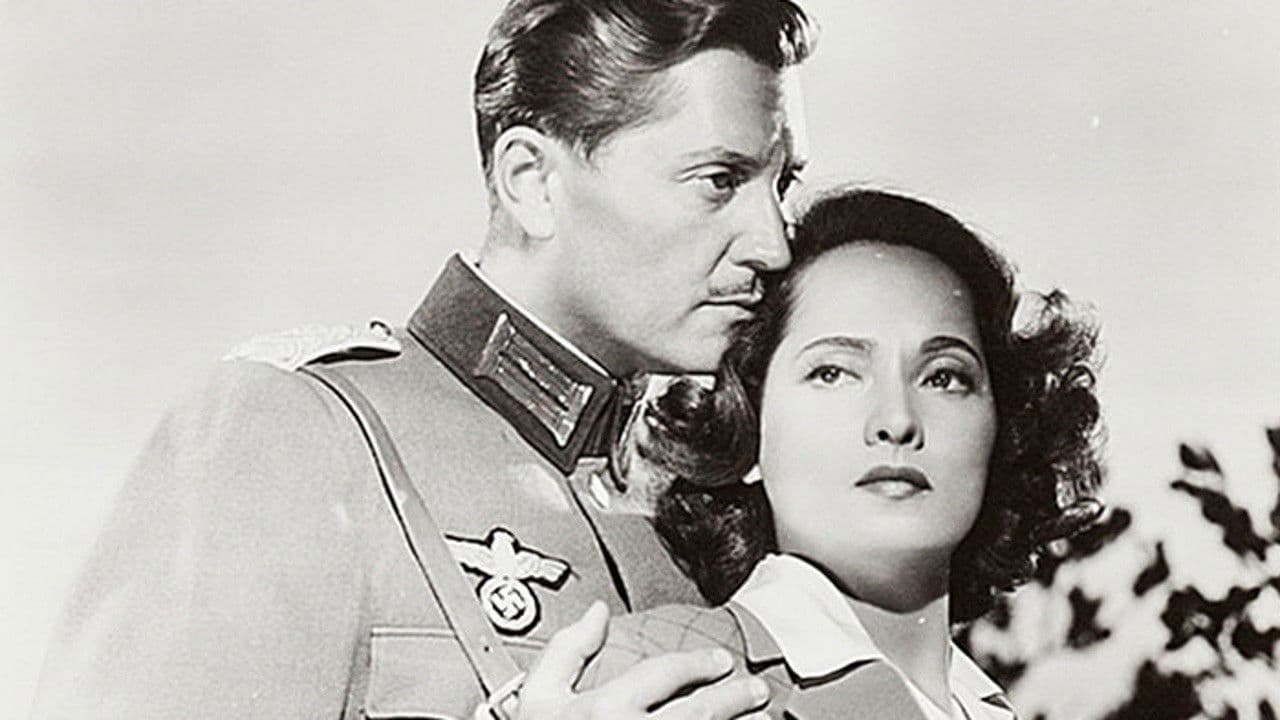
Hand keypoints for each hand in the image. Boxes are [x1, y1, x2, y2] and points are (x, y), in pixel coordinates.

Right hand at [513, 601, 770, 719]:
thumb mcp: (537, 696)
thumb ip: (567, 650)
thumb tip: (596, 612)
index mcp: (604, 708)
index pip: (664, 674)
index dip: (698, 664)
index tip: (719, 662)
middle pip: (699, 713)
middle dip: (734, 698)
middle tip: (754, 689)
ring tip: (761, 719)